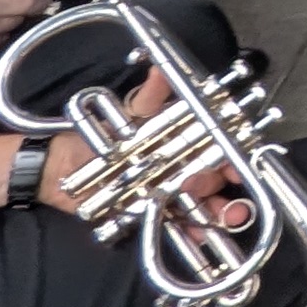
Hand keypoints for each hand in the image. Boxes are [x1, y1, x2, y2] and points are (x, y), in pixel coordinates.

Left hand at [44, 70, 248, 224]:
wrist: (65, 169)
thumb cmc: (102, 138)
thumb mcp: (130, 115)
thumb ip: (150, 95)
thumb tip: (161, 69)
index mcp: (184, 142)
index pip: (220, 149)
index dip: (235, 158)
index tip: (240, 167)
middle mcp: (184, 167)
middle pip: (217, 182)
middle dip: (229, 192)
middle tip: (230, 200)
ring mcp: (171, 194)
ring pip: (206, 206)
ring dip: (220, 215)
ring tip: (224, 220)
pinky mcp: (156, 214)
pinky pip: (180, 225)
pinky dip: (192, 232)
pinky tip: (200, 237)